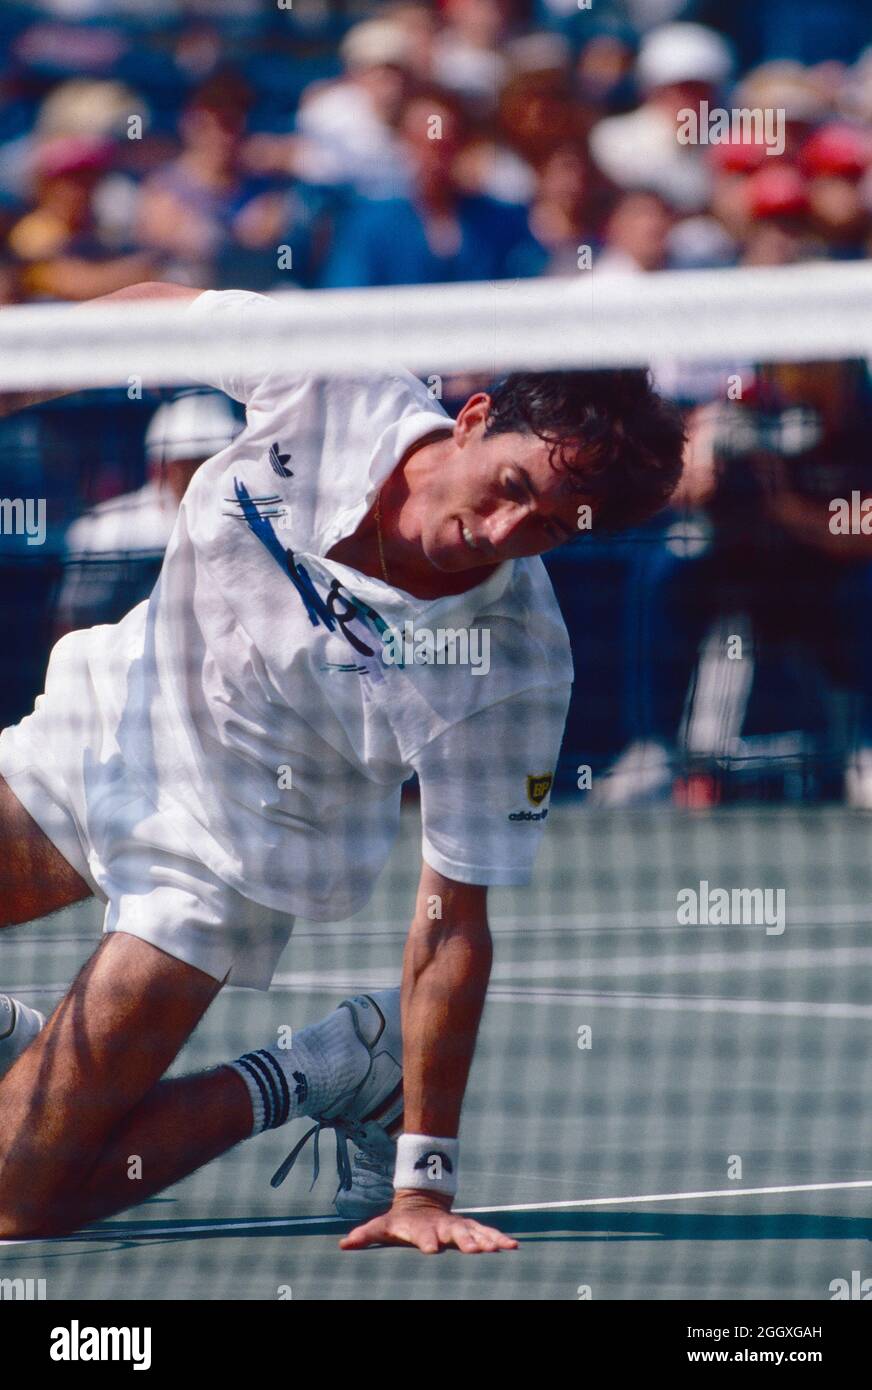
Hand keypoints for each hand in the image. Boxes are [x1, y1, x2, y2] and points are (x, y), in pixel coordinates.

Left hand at [339, 1191, 517, 1254]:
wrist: (421, 1200)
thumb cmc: (400, 1222)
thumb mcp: (383, 1226)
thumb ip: (366, 1235)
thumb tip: (343, 1245)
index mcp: (421, 1229)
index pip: (424, 1235)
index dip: (427, 1241)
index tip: (432, 1248)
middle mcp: (442, 1227)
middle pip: (454, 1234)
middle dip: (464, 1241)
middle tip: (474, 1250)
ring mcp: (458, 1226)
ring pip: (475, 1232)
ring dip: (487, 1240)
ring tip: (500, 1248)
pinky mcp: (469, 1228)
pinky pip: (486, 1234)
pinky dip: (499, 1239)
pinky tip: (513, 1246)